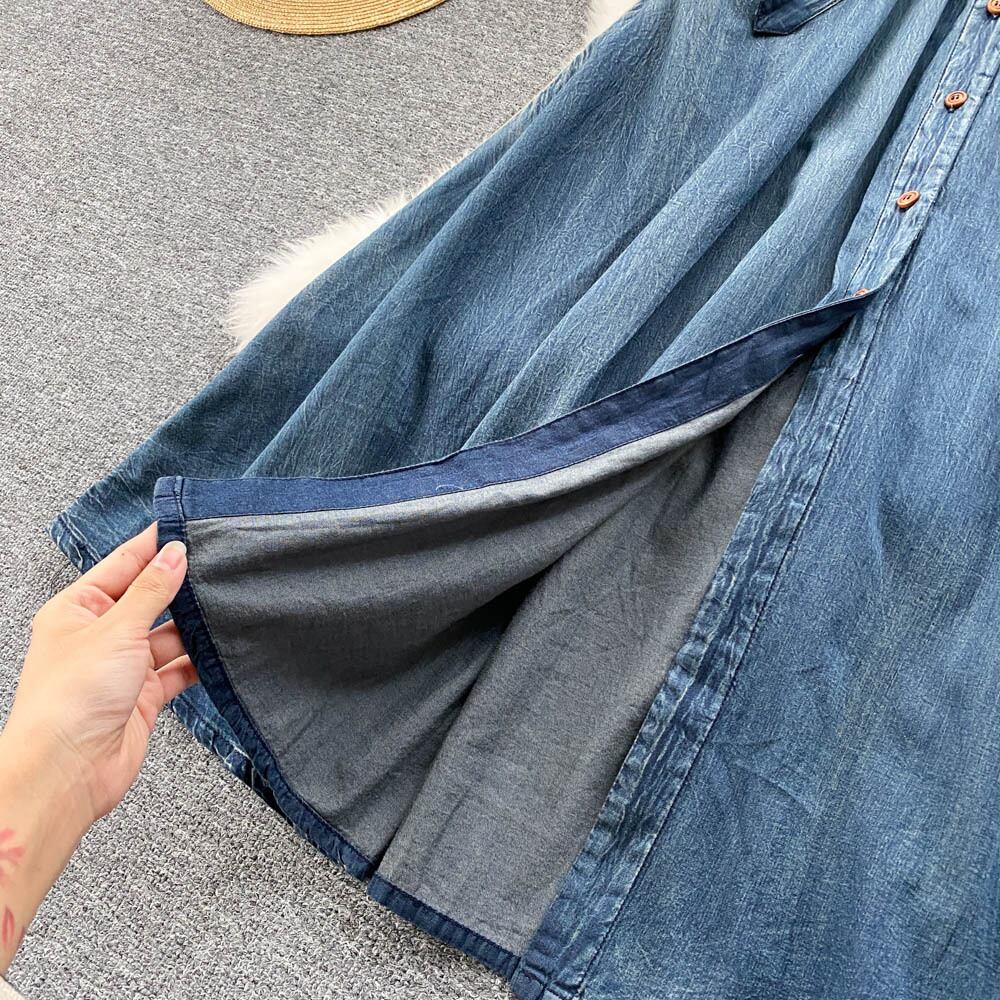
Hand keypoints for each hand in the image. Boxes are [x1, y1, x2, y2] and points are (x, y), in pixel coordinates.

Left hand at [4, 524, 197, 827]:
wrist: (67, 772)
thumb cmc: (69, 700)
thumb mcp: (116, 630)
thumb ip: (152, 590)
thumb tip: (175, 553)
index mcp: (76, 609)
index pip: (122, 565)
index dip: (153, 546)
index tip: (187, 527)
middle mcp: (98, 636)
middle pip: (148, 599)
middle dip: (179, 586)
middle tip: (217, 564)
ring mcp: (122, 667)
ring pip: (168, 634)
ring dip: (193, 626)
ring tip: (224, 606)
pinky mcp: (143, 696)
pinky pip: (178, 669)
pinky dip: (198, 661)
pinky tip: (219, 650)